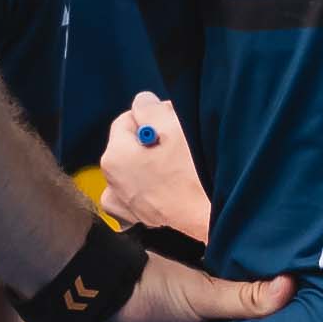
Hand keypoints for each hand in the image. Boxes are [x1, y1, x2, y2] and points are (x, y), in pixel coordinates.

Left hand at [96, 94, 211, 244]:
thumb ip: (150, 108)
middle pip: (131, 145)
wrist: (210, 218)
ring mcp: (125, 204)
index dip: (153, 117)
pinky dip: (152, 186)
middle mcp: (112, 182)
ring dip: (153, 163)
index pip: (128, 120)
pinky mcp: (140, 219)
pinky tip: (171, 185)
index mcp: (114, 156)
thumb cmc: (192, 174)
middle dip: (153, 140)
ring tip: (179, 164)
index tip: (172, 122)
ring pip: (136, 168)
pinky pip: (141, 192)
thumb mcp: (173, 127)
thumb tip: (142, 103)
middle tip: (181, 142)